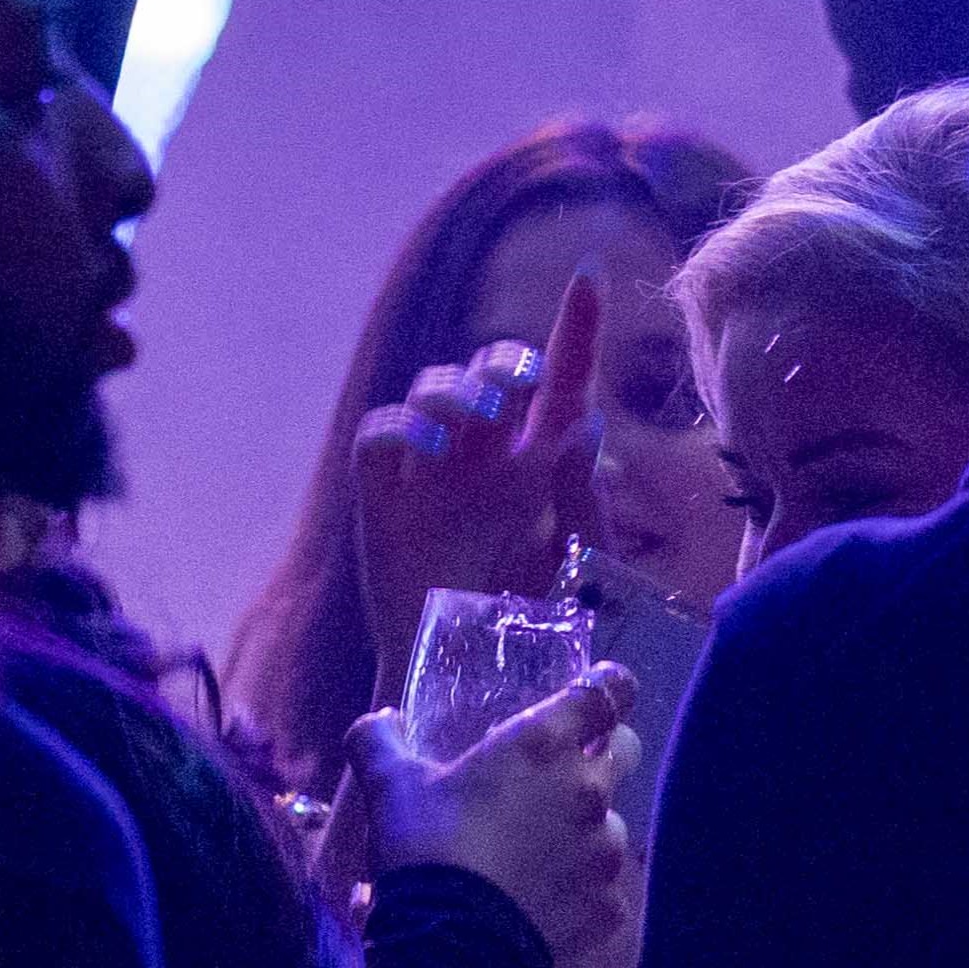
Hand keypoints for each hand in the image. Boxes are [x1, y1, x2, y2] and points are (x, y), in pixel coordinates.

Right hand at [345, 667, 640, 962]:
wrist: (447, 953)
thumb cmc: (424, 849)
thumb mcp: (389, 786)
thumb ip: (380, 740)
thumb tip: (381, 719)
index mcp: (544, 743)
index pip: (609, 690)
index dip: (607, 685)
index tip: (590, 694)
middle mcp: (588, 789)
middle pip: (627, 749)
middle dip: (602, 754)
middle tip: (557, 774)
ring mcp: (605, 852)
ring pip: (613, 824)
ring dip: (585, 830)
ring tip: (537, 854)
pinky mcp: (609, 908)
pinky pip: (605, 889)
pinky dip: (580, 891)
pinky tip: (542, 903)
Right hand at [352, 273, 601, 693]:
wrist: (472, 695)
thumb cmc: (535, 634)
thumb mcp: (578, 568)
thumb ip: (582, 499)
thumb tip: (583, 421)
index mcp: (540, 462)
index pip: (560, 381)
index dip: (575, 326)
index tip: (589, 272)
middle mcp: (485, 456)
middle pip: (491, 371)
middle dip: (505, 361)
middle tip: (520, 384)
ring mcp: (430, 474)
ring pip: (434, 389)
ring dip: (456, 391)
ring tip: (474, 423)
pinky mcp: (383, 501)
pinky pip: (379, 437)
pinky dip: (400, 428)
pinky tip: (428, 450)